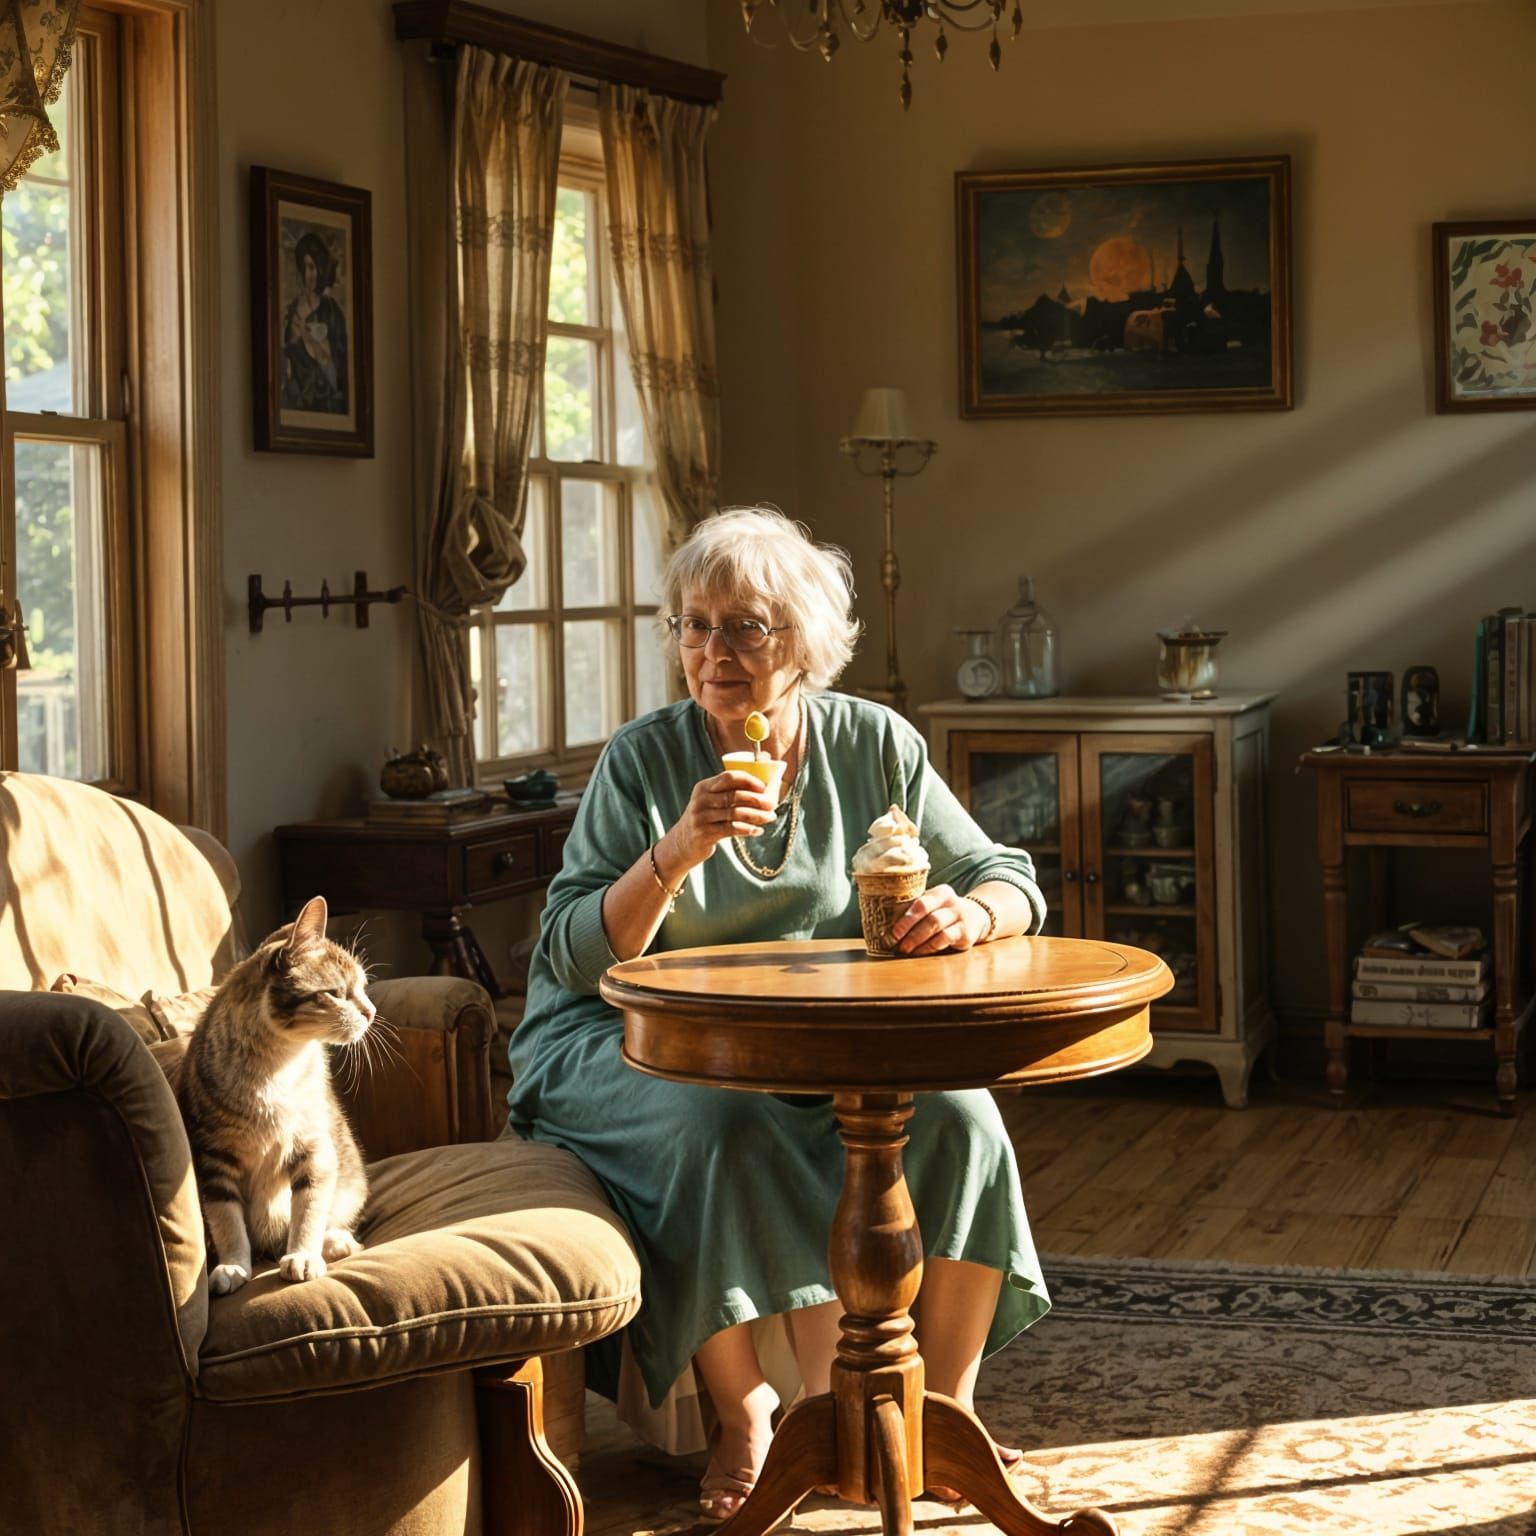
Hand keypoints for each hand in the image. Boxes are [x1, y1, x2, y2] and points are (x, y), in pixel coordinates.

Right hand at [663, 769, 777, 873]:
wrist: (682, 843)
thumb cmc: (705, 819)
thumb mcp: (709, 802)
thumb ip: (728, 793)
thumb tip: (763, 789)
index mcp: (704, 787)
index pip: (728, 777)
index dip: (748, 780)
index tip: (764, 787)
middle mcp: (701, 800)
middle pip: (734, 795)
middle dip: (757, 799)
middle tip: (773, 804)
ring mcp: (701, 817)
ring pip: (736, 813)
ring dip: (757, 815)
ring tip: (770, 817)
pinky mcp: (705, 833)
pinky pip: (732, 829)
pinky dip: (748, 829)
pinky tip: (758, 830)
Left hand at [890, 884, 987, 956]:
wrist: (976, 917)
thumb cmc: (944, 912)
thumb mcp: (934, 906)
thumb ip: (916, 912)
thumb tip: (885, 927)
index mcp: (940, 893)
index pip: (922, 903)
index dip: (907, 918)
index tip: (893, 932)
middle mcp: (952, 902)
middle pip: (929, 917)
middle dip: (910, 931)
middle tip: (896, 942)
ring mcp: (961, 917)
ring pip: (937, 928)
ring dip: (918, 941)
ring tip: (905, 950)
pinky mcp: (966, 933)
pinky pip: (945, 940)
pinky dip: (929, 947)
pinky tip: (919, 953)